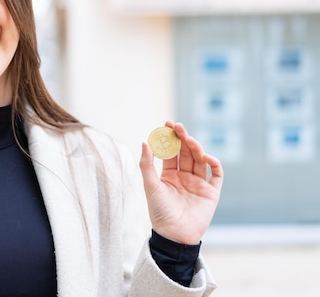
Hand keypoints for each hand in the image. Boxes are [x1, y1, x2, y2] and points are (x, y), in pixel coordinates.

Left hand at [139, 121, 223, 244]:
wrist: (174, 235)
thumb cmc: (159, 211)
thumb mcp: (150, 185)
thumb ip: (146, 164)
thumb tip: (144, 142)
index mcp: (169, 175)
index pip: (171, 151)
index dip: (170, 137)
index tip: (167, 124)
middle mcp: (184, 177)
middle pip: (186, 152)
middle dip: (183, 138)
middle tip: (178, 126)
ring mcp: (198, 183)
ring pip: (200, 159)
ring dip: (196, 148)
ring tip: (189, 140)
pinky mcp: (211, 192)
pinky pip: (216, 174)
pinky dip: (213, 163)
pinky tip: (205, 156)